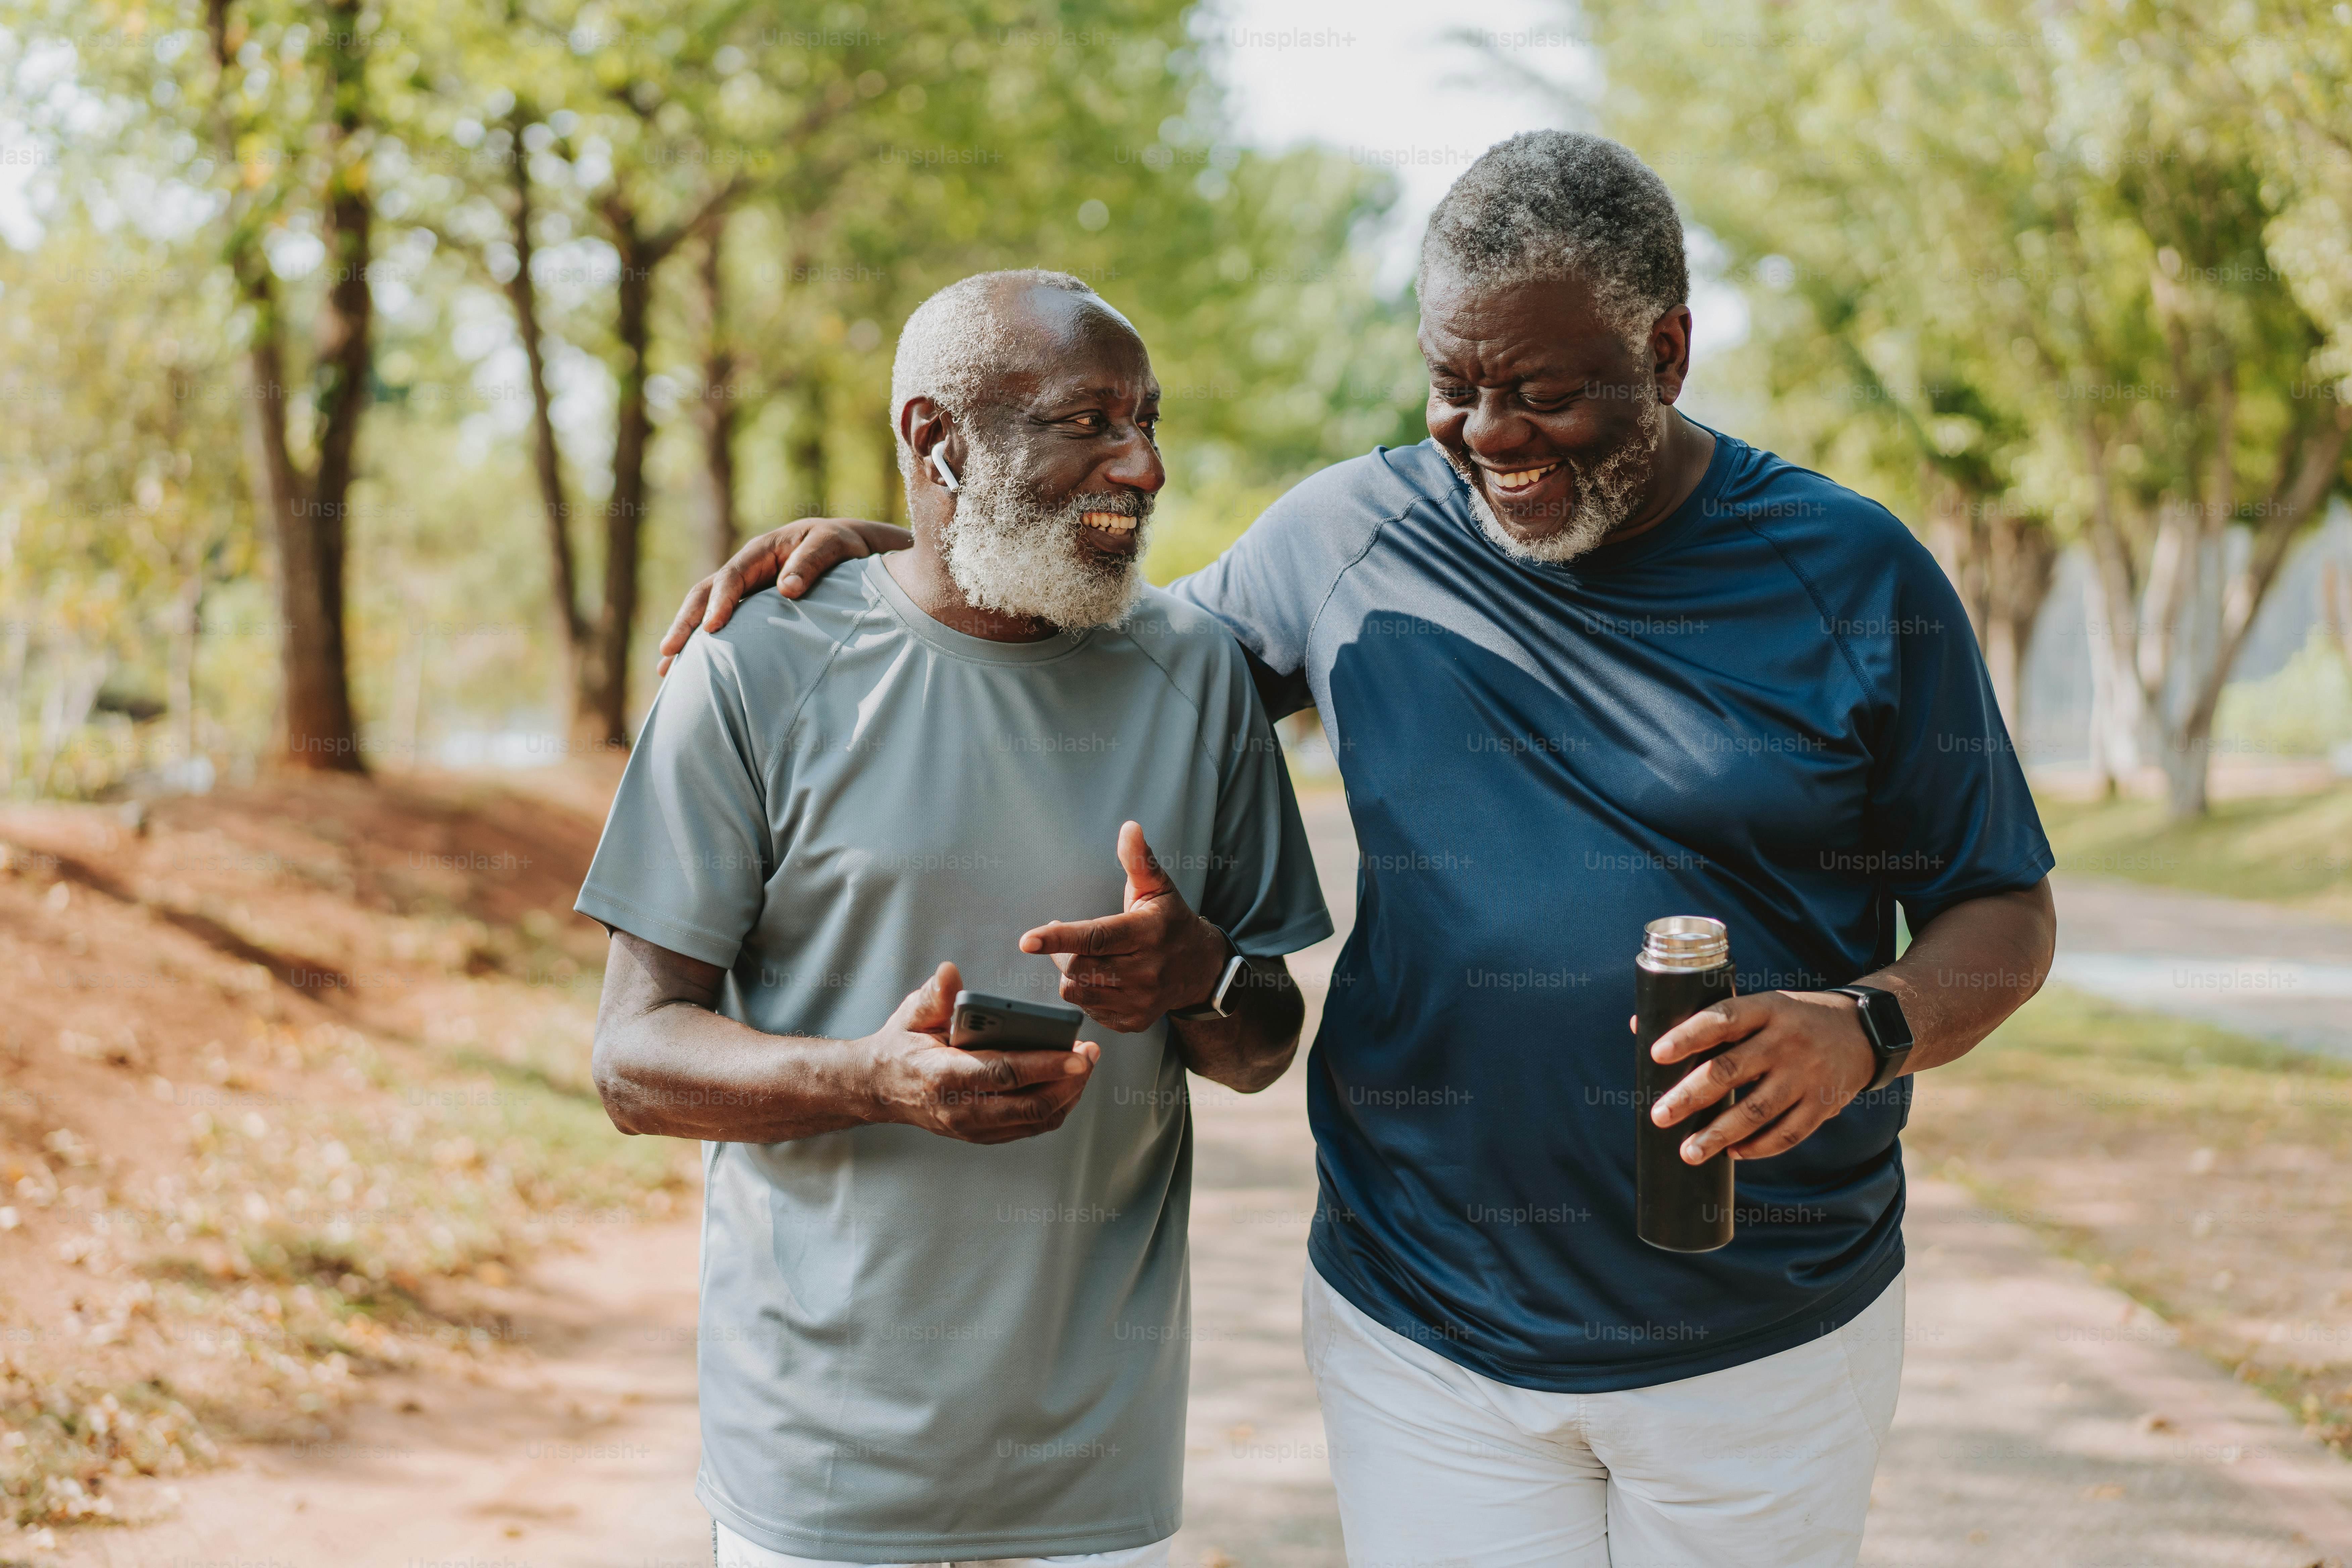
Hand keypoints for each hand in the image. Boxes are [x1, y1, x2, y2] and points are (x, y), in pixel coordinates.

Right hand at [655, 517, 912, 674]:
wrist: (852, 549)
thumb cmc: (843, 546)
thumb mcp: (834, 545)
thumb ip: (813, 562)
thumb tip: (787, 589)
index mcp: (761, 552)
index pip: (732, 577)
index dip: (721, 601)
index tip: (714, 627)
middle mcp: (746, 570)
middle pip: (705, 594)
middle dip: (687, 623)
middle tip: (668, 653)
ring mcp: (745, 590)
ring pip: (706, 611)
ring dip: (687, 638)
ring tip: (666, 671)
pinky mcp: (751, 608)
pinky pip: (723, 624)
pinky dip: (705, 644)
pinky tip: (692, 672)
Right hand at [863, 961, 1101, 1143]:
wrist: (880, 1089)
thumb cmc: (902, 1044)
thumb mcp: (911, 1014)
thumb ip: (934, 996)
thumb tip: (949, 973)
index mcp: (944, 1076)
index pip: (1004, 1074)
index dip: (1045, 1065)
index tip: (1079, 1054)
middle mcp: (961, 1109)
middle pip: (1029, 1105)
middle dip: (1068, 1082)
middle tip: (1091, 1055)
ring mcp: (972, 1127)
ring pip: (1035, 1120)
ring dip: (1067, 1095)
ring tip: (1085, 1065)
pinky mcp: (982, 1135)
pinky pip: (1029, 1127)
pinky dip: (1055, 1107)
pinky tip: (1067, 1083)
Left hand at [1019, 822, 1229, 1033]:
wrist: (1200, 969)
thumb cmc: (1170, 922)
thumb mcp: (1157, 888)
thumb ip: (1138, 859)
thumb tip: (1129, 827)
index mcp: (1146, 933)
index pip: (1095, 937)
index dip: (1058, 938)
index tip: (1027, 941)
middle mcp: (1145, 971)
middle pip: (1078, 968)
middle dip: (1064, 953)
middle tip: (1070, 939)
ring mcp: (1140, 1001)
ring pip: (1077, 991)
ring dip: (1072, 974)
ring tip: (1089, 958)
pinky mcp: (1133, 1021)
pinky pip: (1089, 1010)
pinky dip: (1088, 993)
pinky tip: (1104, 979)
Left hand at [1643, 991, 1876, 1163]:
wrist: (1865, 1031)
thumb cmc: (1792, 1019)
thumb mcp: (1761, 1006)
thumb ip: (1710, 1018)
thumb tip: (1639, 1027)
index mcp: (1767, 1009)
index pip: (1722, 1018)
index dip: (1688, 1035)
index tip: (1656, 1053)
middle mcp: (1786, 1041)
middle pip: (1731, 1070)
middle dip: (1691, 1096)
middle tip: (1659, 1116)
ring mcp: (1807, 1075)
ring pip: (1756, 1111)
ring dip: (1718, 1134)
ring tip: (1688, 1152)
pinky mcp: (1823, 1105)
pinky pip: (1787, 1133)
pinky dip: (1757, 1147)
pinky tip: (1732, 1153)